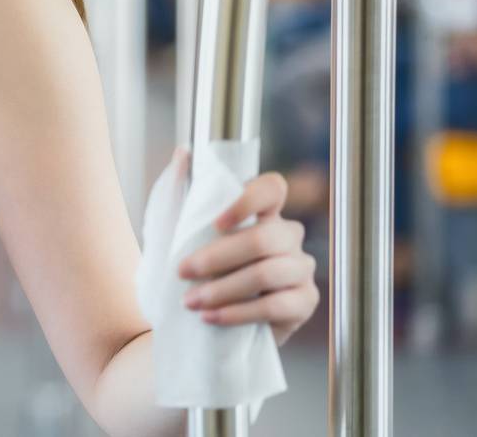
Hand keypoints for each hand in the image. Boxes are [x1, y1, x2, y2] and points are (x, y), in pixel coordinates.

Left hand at [177, 170, 318, 345]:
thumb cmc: (190, 270)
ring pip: (268, 273)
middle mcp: (286, 235)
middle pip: (265, 237)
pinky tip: (212, 317)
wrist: (195, 323)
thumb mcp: (173, 230)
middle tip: (182, 271)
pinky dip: (239, 313)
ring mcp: (299, 268)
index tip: (216, 223)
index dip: (249, 200)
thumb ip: (177, 190)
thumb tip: (183, 153)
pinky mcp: (303, 302)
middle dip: (218, 256)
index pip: (272, 188)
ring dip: (224, 289)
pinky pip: (276, 305)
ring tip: (192, 301)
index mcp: (262, 212)